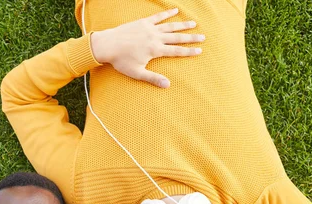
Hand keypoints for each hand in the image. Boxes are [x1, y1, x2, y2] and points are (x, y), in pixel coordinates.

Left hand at [90, 8, 204, 87]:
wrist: (108, 45)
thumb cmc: (121, 61)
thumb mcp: (137, 73)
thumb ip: (153, 78)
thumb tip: (167, 85)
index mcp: (155, 50)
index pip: (176, 51)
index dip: (189, 51)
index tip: (200, 50)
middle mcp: (155, 38)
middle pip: (177, 37)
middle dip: (191, 37)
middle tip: (203, 36)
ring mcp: (150, 28)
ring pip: (170, 26)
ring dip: (182, 24)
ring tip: (194, 23)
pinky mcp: (143, 22)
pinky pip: (158, 17)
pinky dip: (167, 13)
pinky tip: (175, 10)